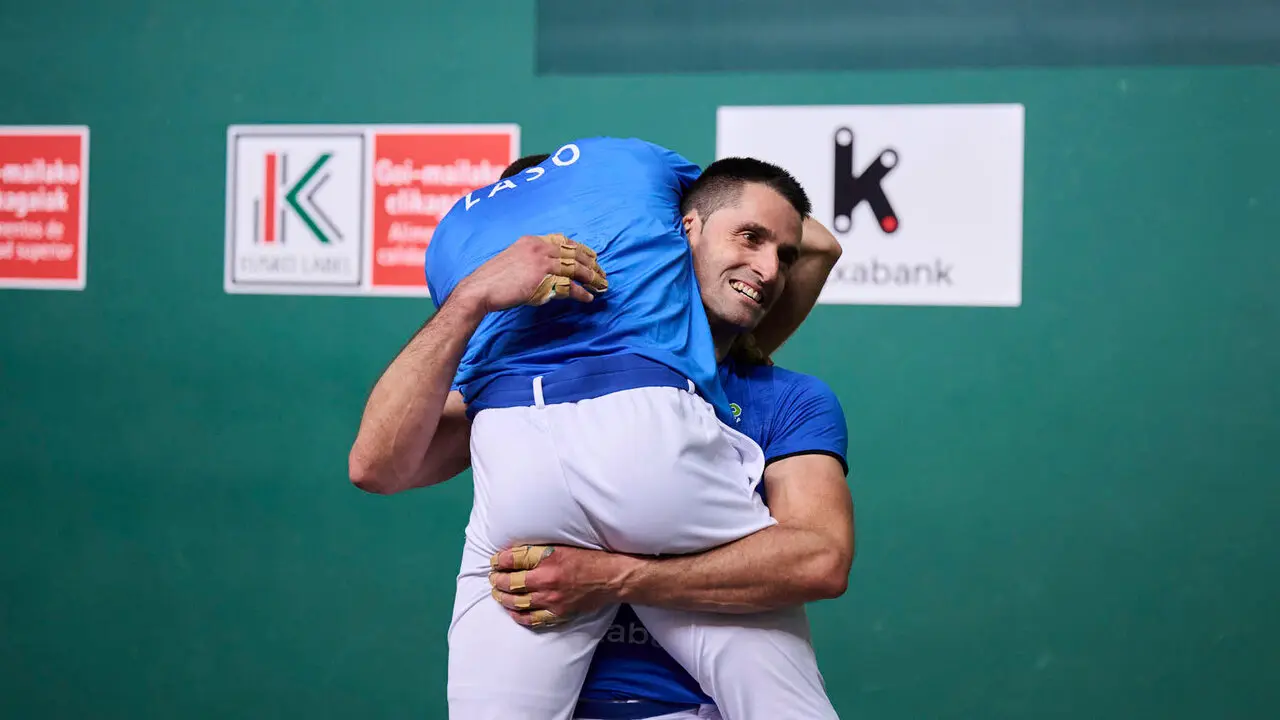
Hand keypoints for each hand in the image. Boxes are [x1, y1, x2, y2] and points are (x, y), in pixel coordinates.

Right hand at [452, 233, 607, 314]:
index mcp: (533, 241)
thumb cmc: (494, 278)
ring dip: (591, 278)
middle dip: (591, 264)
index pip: (564, 241)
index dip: (581, 249)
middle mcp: (540, 248)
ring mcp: (542, 263)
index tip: (593, 256)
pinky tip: (588, 298)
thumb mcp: (514, 259)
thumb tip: (549, 269)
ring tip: (602, 285)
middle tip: (603, 273)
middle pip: (574, 253)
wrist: (480, 289)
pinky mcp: (543, 280)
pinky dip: (581, 293)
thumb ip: (532, 260)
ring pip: (575, 268)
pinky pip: (569, 286)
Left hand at [488, 544, 633, 627]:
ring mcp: (551, 599)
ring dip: (503, 598)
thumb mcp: (562, 546)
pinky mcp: (558, 613)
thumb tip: (514, 552)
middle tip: (493, 577)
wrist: (610, 579)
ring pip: (517, 601)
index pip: (513, 559)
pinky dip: (518, 616)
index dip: (499, 560)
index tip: (494, 561)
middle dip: (497, 580)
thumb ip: (539, 550)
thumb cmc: (588, 559)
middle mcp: (546, 580)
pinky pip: (532, 618)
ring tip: (497, 593)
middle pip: (511, 582)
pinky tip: (512, 611)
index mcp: (547, 559)